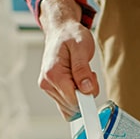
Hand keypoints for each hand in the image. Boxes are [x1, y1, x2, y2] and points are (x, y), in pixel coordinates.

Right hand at [37, 0, 98, 118]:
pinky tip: (78, 82)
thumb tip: (86, 89)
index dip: (87, 96)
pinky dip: (76, 96)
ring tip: (81, 75)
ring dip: (81, 95)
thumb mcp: (82, 47)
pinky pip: (67, 104)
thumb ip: (83, 69)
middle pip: (73, 106)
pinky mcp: (51, 89)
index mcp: (53, 73)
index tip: (92, 83)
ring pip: (70, 107)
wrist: (61, 30)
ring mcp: (48, 87)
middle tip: (88, 75)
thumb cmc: (71, 36)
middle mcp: (47, 83)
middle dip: (85, 94)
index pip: (73, 100)